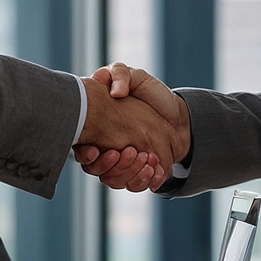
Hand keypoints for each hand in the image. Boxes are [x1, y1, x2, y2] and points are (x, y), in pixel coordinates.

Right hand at [75, 63, 190, 190]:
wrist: (178, 115)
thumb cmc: (153, 94)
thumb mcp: (136, 77)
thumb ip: (120, 74)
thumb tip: (114, 92)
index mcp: (98, 128)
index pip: (81, 149)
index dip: (86, 154)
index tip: (96, 150)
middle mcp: (105, 149)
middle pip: (96, 170)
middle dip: (113, 165)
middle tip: (132, 150)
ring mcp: (121, 163)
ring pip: (114, 181)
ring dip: (130, 172)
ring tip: (148, 157)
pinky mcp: (136, 173)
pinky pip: (133, 186)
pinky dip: (143, 180)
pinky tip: (156, 168)